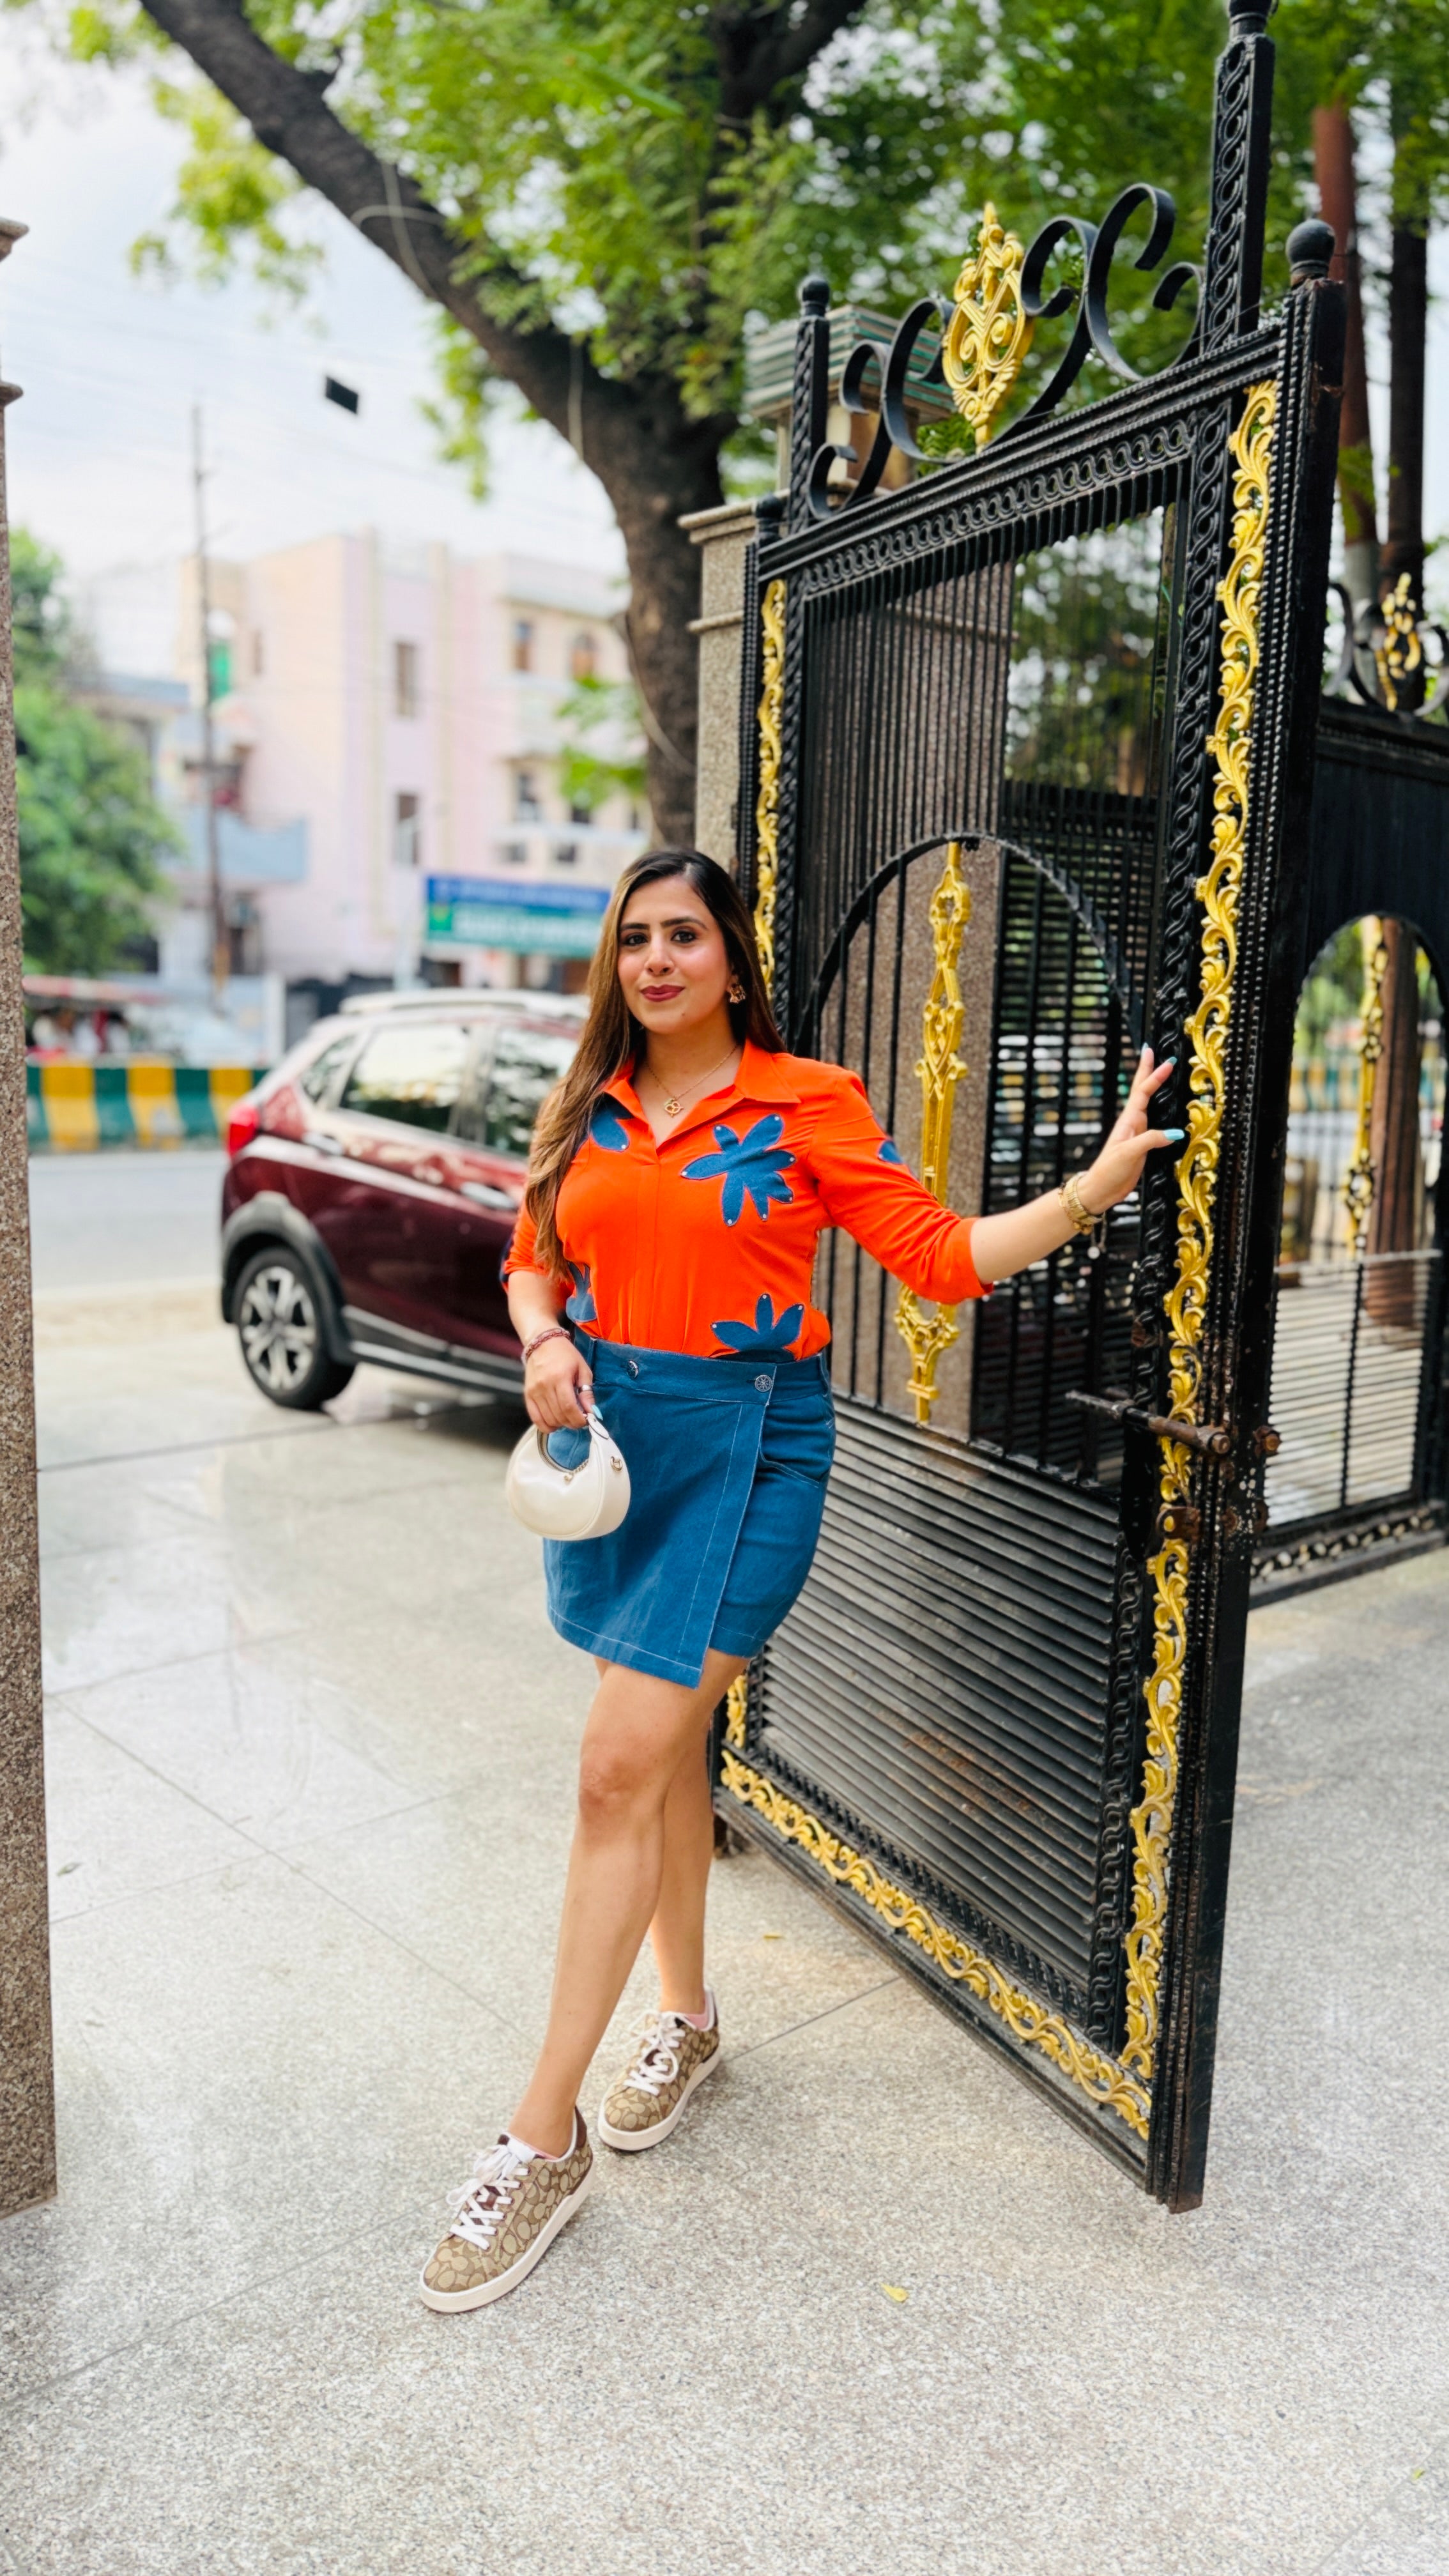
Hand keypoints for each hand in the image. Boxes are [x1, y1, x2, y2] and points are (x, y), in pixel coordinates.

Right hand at [525, 1334, 594, 1431]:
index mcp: (560, 1377)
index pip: (568, 1407)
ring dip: (561, 1424)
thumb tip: (591, 1412)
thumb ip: (587, 1392)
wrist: (543, 1343)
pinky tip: (555, 1422)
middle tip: (579, 1419)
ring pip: (548, 1419)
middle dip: (572, 1423)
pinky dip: (546, 1425)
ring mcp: (534, 1391)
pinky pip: (535, 1418)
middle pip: (559, 1415)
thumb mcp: (583, 1369)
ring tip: (568, 1418)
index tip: (586, 1421)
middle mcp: (544, 1386)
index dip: (579, 1419)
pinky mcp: (527, 1395)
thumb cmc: (565, 1355)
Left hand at [1080, 1046, 1182, 1213]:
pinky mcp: (1142, 1145)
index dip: (1154, 1075)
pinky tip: (1162, 1109)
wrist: (1100, 1189)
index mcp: (1128, 1121)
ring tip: (1158, 1071)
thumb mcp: (1129, 1153)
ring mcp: (1137, 1133)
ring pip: (1147, 1103)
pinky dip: (1159, 1110)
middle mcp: (1133, 1123)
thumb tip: (1175, 1133)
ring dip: (1152, 1086)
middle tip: (1152, 1051)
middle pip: (1142, 1090)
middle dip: (1147, 1070)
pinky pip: (1154, 1121)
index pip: (1143, 1091)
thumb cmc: (1108, 1170)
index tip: (1166, 1061)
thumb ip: (1151, 1140)